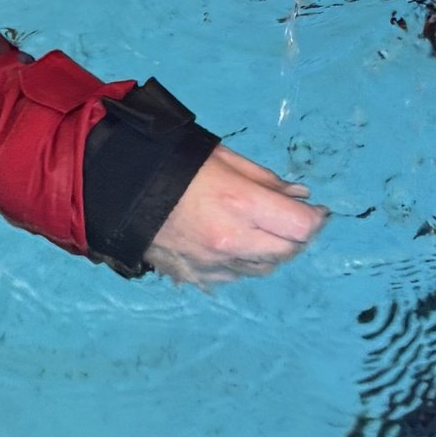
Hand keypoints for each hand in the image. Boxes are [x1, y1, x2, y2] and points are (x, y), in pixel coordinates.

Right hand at [144, 146, 326, 284]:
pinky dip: (247, 261)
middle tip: (291, 218)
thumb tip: (300, 198)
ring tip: (264, 229)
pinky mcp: (200, 277)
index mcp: (240, 205)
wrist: (119, 190)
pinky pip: (238, 275)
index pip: (301, 226)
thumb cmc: (174, 164)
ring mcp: (216, 265)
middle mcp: (233, 242)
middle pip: (289, 251)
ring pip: (266, 268)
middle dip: (297, 235)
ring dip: (275, 251)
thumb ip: (266, 181)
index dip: (316, 218)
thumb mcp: (224, 159)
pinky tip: (237, 242)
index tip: (315, 209)